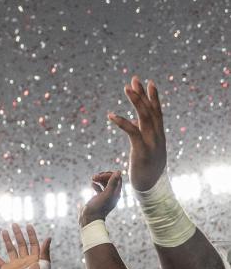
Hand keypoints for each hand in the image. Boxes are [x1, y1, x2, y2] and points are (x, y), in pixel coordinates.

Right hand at [0, 223, 51, 268]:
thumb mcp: (45, 264)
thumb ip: (45, 250)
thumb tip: (48, 237)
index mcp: (34, 258)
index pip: (33, 243)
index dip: (31, 234)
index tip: (28, 225)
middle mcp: (24, 259)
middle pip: (21, 244)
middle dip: (18, 234)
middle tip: (14, 224)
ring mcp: (15, 264)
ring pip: (10, 249)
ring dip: (7, 240)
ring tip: (4, 231)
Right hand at [78, 170, 122, 225]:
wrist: (89, 218)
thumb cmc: (98, 208)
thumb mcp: (106, 195)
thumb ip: (112, 183)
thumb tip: (118, 171)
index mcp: (117, 193)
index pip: (117, 178)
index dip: (109, 174)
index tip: (100, 176)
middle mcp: (112, 194)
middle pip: (111, 179)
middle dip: (103, 176)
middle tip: (94, 176)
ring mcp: (106, 196)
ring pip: (105, 183)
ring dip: (99, 179)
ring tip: (92, 178)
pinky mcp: (99, 198)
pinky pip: (99, 188)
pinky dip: (96, 184)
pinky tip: (92, 184)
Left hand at [108, 76, 166, 191]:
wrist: (152, 189)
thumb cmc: (146, 173)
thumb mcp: (146, 153)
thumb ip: (142, 139)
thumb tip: (136, 126)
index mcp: (158, 135)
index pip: (156, 111)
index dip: (153, 96)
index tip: (147, 82)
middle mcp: (157, 136)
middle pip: (151, 110)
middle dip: (143, 93)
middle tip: (134, 79)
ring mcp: (152, 143)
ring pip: (145, 117)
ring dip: (136, 101)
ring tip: (127, 88)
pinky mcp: (142, 151)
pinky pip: (133, 132)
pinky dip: (122, 122)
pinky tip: (111, 115)